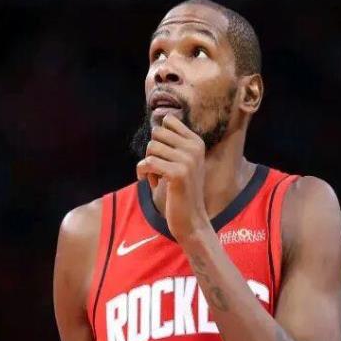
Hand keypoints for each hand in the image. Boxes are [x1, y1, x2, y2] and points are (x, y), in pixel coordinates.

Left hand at [137, 114, 210, 241]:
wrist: (191, 219)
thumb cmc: (182, 191)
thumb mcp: (183, 163)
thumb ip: (173, 144)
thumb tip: (157, 122)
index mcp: (197, 142)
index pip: (168, 121)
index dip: (158, 138)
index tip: (162, 155)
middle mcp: (194, 148)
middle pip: (157, 133)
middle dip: (151, 151)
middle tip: (157, 169)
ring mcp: (187, 160)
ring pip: (151, 148)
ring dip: (148, 164)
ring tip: (155, 177)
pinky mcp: (177, 173)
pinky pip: (148, 162)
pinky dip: (143, 173)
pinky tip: (151, 183)